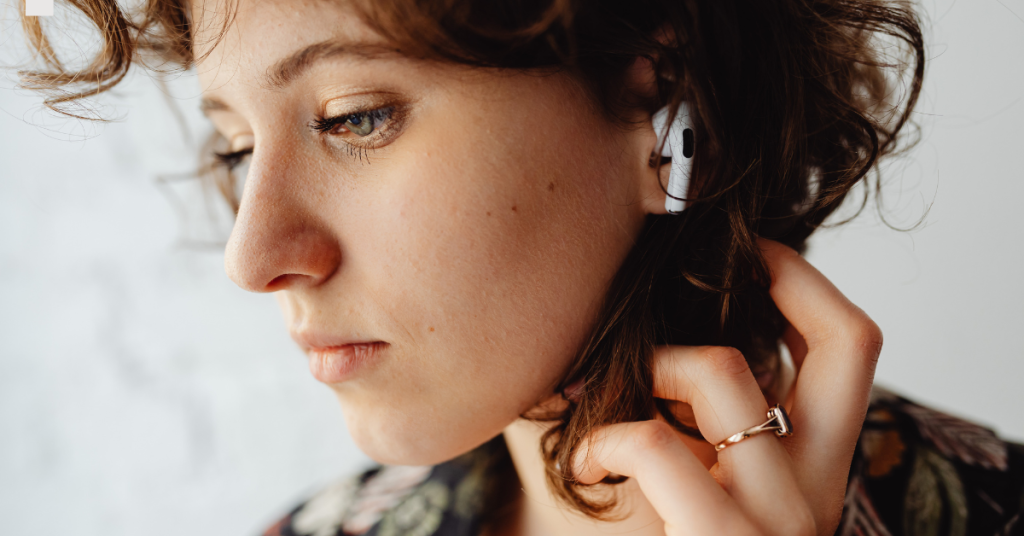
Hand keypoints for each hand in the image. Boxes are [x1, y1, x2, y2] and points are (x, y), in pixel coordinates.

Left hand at [570, 239, 883, 535]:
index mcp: (814, 465)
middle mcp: (817, 489)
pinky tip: (587, 453)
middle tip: (719, 263)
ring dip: (651, 362)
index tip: (750, 249)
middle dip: (788, 276)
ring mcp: (778, 520)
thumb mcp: (693, 473)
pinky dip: (608, 431)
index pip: (851, 347)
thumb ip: (697, 411)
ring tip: (606, 398)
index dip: (805, 280)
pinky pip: (657, 445)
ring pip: (725, 376)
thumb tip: (659, 308)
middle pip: (849, 342)